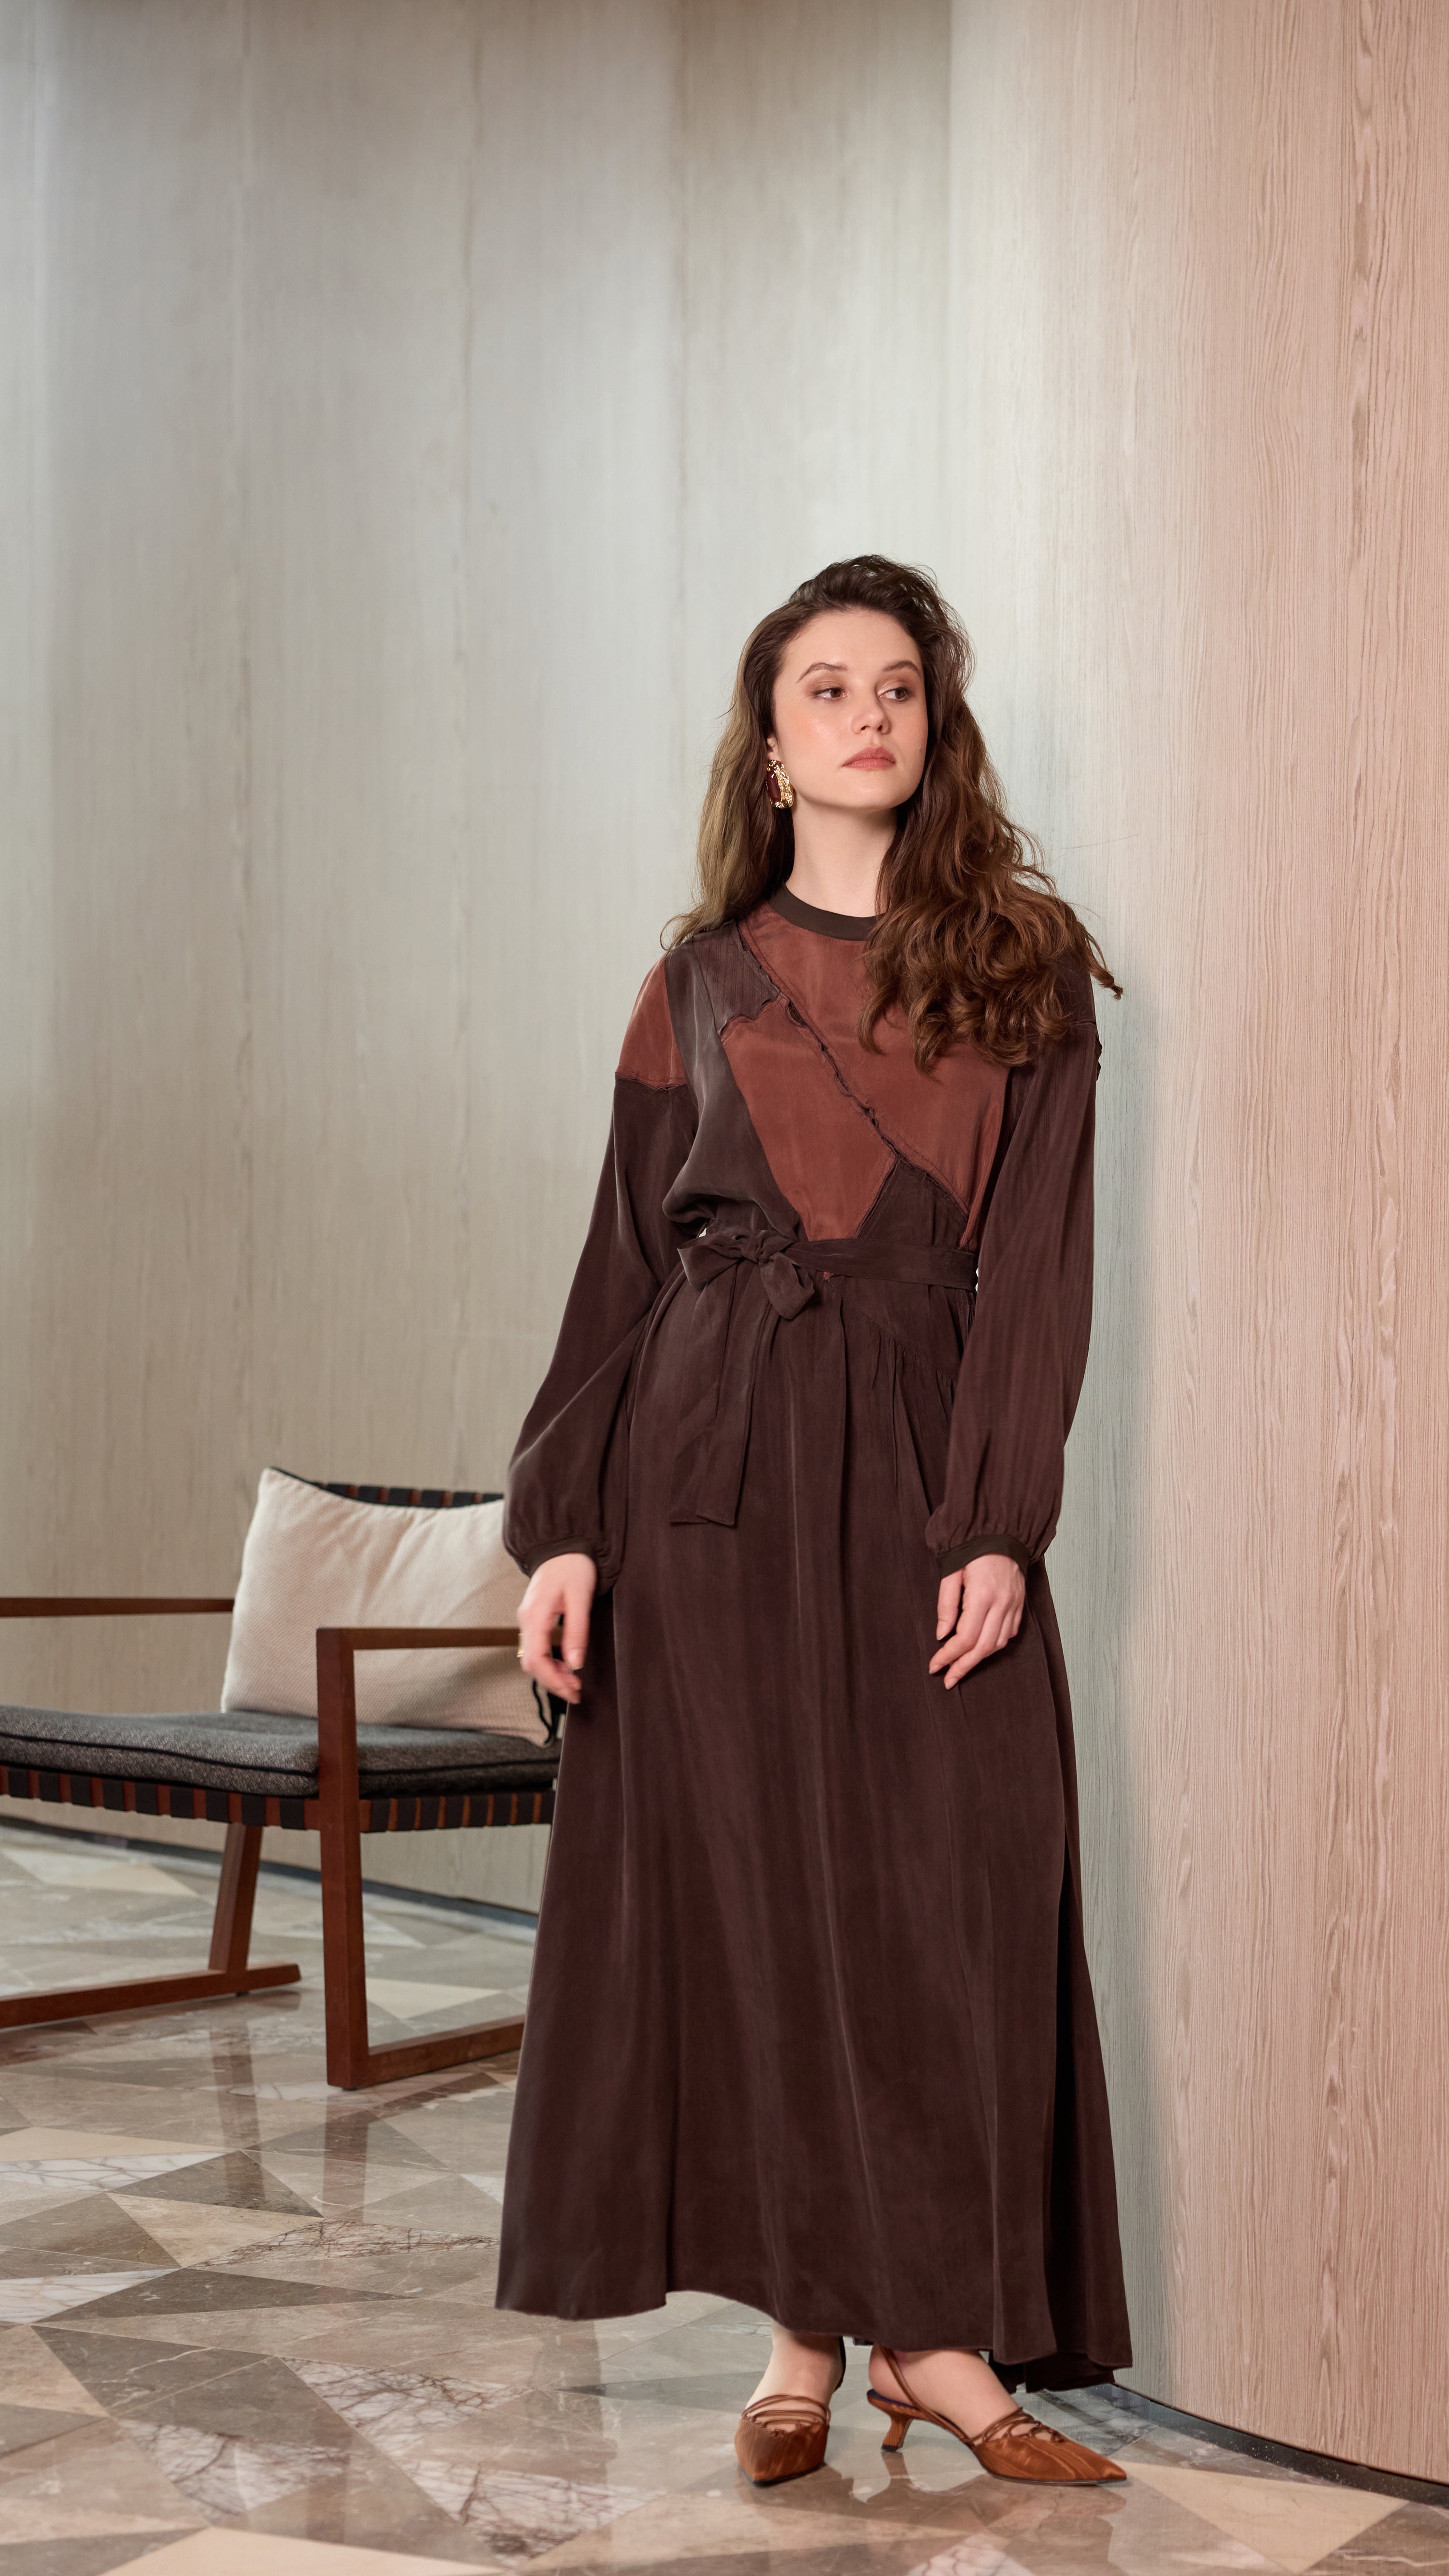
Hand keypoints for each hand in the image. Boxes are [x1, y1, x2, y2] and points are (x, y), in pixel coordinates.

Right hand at [517, 1551, 596, 1704]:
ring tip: (573, 1682)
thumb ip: (576, 1631)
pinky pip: (536, 1648)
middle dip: (552, 1682)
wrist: (562, 1546)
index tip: (572, 1691)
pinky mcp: (533, 1619)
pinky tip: (565, 1665)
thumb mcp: (580, 1599)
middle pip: (531, 1663)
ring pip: (533, 1658)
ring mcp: (528, 1620)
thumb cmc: (572, 1567)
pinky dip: (550, 1662)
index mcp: (535, 1615)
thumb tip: (576, 1663)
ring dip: (551, 1674)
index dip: (553, 1681)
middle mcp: (526, 1620)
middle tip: (575, 1692)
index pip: (536, 1659)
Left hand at [929, 1555, 1025, 1688]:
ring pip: (997, 1644)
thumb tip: (942, 1635)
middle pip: (982, 1648)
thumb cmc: (974, 1548)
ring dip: (979, 1659)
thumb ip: (946, 1604)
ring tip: (961, 1666)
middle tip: (948, 1679)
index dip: (949, 1656)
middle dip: (963, 1667)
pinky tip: (981, 1649)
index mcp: (982, 1595)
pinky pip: (1009, 1634)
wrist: (1003, 1533)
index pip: (965, 1637)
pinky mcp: (1020, 1605)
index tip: (935, 1666)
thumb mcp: (951, 1572)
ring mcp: (1014, 1606)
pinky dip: (994, 1645)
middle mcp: (1001, 1604)